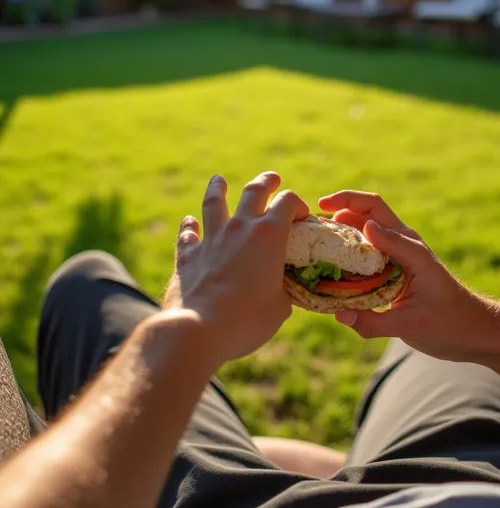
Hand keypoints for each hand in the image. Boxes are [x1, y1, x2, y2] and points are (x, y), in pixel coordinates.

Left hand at [164, 172, 308, 361]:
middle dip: (266, 182)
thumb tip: (282, 290)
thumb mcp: (280, 307)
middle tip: (272, 179)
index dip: (298, 205)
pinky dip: (189, 226)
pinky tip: (189, 221)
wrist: (200, 328)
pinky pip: (188, 233)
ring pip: (214, 201)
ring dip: (218, 188)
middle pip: (254, 191)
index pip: (288, 202)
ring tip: (219, 180)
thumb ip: (282, 290)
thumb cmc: (248, 320)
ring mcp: (211, 237)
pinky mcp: (188, 254)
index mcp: (269, 235)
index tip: (302, 217)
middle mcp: (240, 227)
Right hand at [318, 190, 492, 362]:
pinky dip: (349, 251)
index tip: (320, 210)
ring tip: (313, 240)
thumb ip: (373, 320)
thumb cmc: (449, 325)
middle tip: (310, 220)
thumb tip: (337, 313)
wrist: (475, 331)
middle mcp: (404, 244)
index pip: (374, 212)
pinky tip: (330, 264)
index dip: (346, 204)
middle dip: (340, 207)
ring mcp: (401, 255)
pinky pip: (369, 251)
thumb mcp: (411, 325)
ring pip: (367, 230)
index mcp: (409, 248)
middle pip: (369, 211)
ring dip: (342, 229)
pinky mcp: (397, 269)